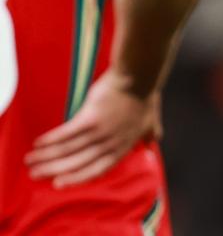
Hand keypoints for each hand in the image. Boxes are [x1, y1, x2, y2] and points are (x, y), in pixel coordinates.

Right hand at [24, 69, 160, 187]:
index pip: (98, 170)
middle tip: (35, 175)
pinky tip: (38, 143)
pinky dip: (51, 140)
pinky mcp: (91, 117)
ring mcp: (101, 131)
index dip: (77, 178)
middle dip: (54, 170)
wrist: (139, 76)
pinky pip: (67, 133)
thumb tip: (153, 140)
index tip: (59, 184)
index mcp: (123, 146)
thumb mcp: (150, 119)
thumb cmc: (144, 95)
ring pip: (69, 150)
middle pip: (78, 163)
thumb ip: (149, 132)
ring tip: (30, 161)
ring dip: (47, 156)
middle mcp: (111, 143)